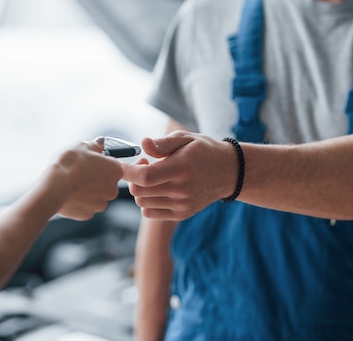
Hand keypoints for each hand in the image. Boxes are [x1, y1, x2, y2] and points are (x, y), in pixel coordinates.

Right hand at [49, 137, 123, 219]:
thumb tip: (100, 142)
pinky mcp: (88, 214)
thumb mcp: (81, 146)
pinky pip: (86, 206)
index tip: (92, 162)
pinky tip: (69, 193)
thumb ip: (95, 145)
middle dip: (95, 178)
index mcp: (115, 170)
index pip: (113, 165)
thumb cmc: (68, 165)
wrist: (53, 187)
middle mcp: (113, 189)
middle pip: (106, 182)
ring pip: (96, 195)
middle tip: (80, 172)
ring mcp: (101, 203)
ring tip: (72, 183)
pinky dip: (79, 201)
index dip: (102, 163)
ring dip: (88, 190)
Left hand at [121, 131, 236, 220]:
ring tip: (153, 176)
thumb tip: (143, 144)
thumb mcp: (185, 138)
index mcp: (181, 168)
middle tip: (144, 164)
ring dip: (140, 189)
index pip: (145, 176)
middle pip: (139, 191)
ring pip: (142, 202)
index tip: (125, 164)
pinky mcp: (182, 214)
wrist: (228, 172)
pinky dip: (146, 202)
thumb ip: (162, 143)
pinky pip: (150, 212)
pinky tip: (156, 189)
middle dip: (133, 178)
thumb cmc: (203, 151)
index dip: (129, 171)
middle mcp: (182, 190)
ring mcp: (182, 204)